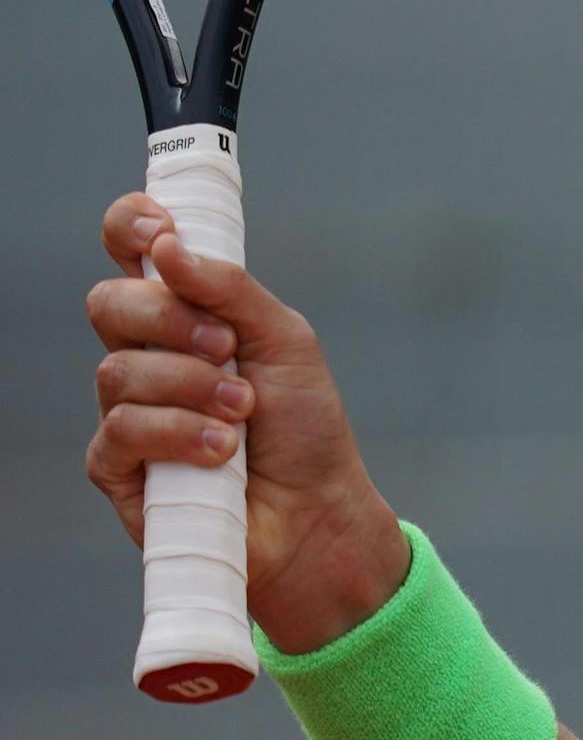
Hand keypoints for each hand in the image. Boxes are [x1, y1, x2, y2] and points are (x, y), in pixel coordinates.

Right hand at [86, 195, 408, 652]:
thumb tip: (168, 246)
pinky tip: (219, 453)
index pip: (132, 253)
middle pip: (110, 303)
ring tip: (242, 413)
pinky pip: (121, 430)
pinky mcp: (117, 466)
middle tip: (228, 347)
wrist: (315, 512)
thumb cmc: (304, 427)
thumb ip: (231, 290)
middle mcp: (147, 355)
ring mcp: (127, 409)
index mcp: (186, 315)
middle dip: (170, 320)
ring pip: (117, 370)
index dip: (130, 228)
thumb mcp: (286, 342)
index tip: (158, 229)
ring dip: (192, 388)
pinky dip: (179, 435)